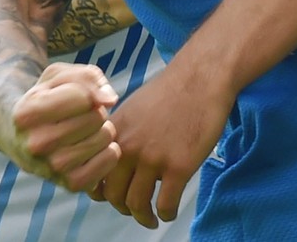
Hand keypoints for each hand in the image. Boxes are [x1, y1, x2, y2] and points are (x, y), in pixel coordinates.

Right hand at [10, 62, 120, 191]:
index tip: (74, 98)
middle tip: (80, 116)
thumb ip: (88, 77)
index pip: (82, 96)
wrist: (24, 137)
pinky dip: (110, 149)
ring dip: (104, 128)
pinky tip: (94, 146)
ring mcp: (52, 168)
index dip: (87, 92)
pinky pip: (110, 159)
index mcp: (26, 114)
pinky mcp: (70, 184)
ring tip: (86, 130)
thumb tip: (110, 100)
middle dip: (95, 111)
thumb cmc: (47, 99)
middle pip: (96, 117)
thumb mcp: (59, 76)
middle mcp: (35, 144)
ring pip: (105, 136)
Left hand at [94, 62, 229, 228]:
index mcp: (114, 135)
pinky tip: (169, 212)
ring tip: (151, 219)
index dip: (102, 193)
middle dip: (122, 208)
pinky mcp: (178, 166)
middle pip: (113, 196)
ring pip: (137, 204)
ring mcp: (153, 159)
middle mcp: (127, 148)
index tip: (113, 197)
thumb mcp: (132, 108)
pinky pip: (166, 203)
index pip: (95, 176)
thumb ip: (120, 135)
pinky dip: (166, 214)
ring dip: (143, 218)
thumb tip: (116, 160)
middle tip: (134, 209)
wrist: (201, 78)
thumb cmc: (171, 91)